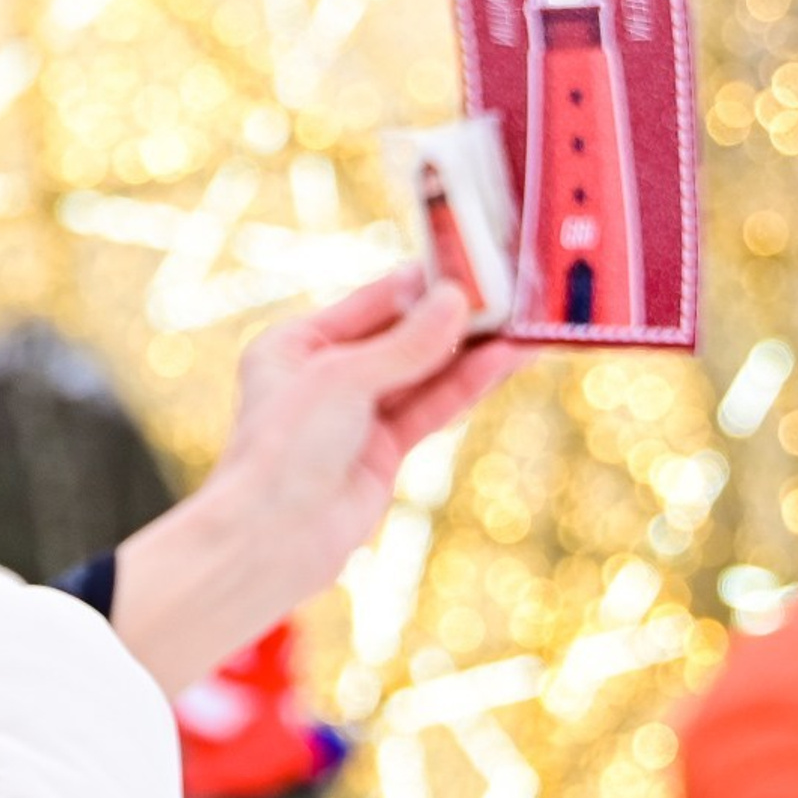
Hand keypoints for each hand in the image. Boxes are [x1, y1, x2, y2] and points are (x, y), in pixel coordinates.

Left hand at [110, 267, 530, 693]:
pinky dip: (465, 385)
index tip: (475, 261)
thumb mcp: (343, 380)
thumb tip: (457, 300)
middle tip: (513, 291)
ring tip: (525, 324)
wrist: (272, 537)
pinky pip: (430, 407)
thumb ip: (406, 344)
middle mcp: (323, 376)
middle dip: (455, 317)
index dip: (424, 283)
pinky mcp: (381, 451)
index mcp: (293, 345)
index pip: (372, 302)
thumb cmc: (286, 449)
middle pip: (402, 336)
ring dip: (471, 351)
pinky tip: (504, 361)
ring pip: (423, 372)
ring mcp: (354, 414)